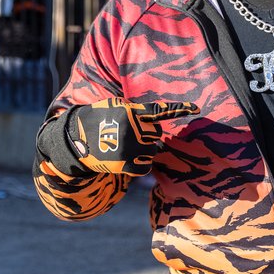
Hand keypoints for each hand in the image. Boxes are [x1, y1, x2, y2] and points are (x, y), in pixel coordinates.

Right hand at [69, 97, 198, 175]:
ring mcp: (129, 147)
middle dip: (146, 137)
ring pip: (151, 151)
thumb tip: (156, 122)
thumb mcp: (115, 106)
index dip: (179, 108)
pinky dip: (139, 165)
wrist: (75, 139)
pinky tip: (126, 159)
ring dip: (142, 151)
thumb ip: (136, 112)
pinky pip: (145, 167)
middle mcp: (133, 129)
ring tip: (123, 147)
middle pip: (156, 135)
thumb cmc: (98, 120)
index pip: (159, 110)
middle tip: (128, 136)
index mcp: (131, 112)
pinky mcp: (125, 163)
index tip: (197, 109)